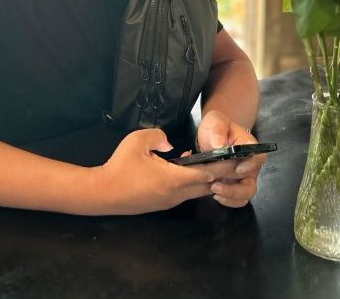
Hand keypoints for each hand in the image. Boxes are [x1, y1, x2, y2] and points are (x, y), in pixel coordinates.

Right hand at [91, 128, 242, 215]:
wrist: (104, 192)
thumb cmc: (121, 166)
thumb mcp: (137, 141)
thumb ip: (158, 136)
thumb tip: (170, 143)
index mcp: (174, 179)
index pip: (208, 174)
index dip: (223, 166)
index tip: (234, 157)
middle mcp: (177, 193)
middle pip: (208, 186)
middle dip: (222, 174)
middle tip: (233, 160)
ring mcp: (170, 200)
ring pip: (197, 191)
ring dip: (207, 178)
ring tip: (213, 161)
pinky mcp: (163, 203)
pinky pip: (186, 192)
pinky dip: (194, 181)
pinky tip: (188, 167)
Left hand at [195, 110, 265, 208]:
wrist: (211, 134)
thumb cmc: (216, 126)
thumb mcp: (215, 121)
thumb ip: (217, 129)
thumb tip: (219, 145)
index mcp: (249, 146)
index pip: (258, 157)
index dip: (251, 165)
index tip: (237, 169)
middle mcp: (250, 164)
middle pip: (252, 183)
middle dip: (236, 190)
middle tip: (216, 186)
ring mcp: (243, 177)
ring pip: (245, 194)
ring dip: (231, 197)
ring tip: (214, 192)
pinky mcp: (234, 184)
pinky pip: (237, 199)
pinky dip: (228, 200)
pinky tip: (214, 195)